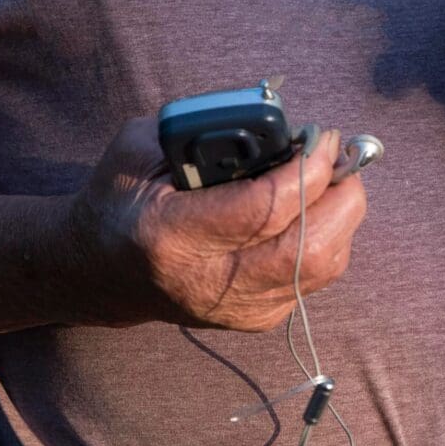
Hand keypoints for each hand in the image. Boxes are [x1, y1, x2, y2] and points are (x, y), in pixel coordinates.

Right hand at [71, 118, 365, 331]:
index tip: (321, 135)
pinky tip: (314, 209)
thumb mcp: (141, 148)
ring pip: (323, 266)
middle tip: (340, 156)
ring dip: (341, 215)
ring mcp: (238, 308)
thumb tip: (282, 126)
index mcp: (171, 237)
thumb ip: (203, 130)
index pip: (263, 210)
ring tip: (331, 177)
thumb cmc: (122, 199)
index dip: (307, 171)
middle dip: (340, 196)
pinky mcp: (258, 318)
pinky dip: (329, 236)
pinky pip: (318, 276)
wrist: (103, 273)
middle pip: (309, 250)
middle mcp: (210, 283)